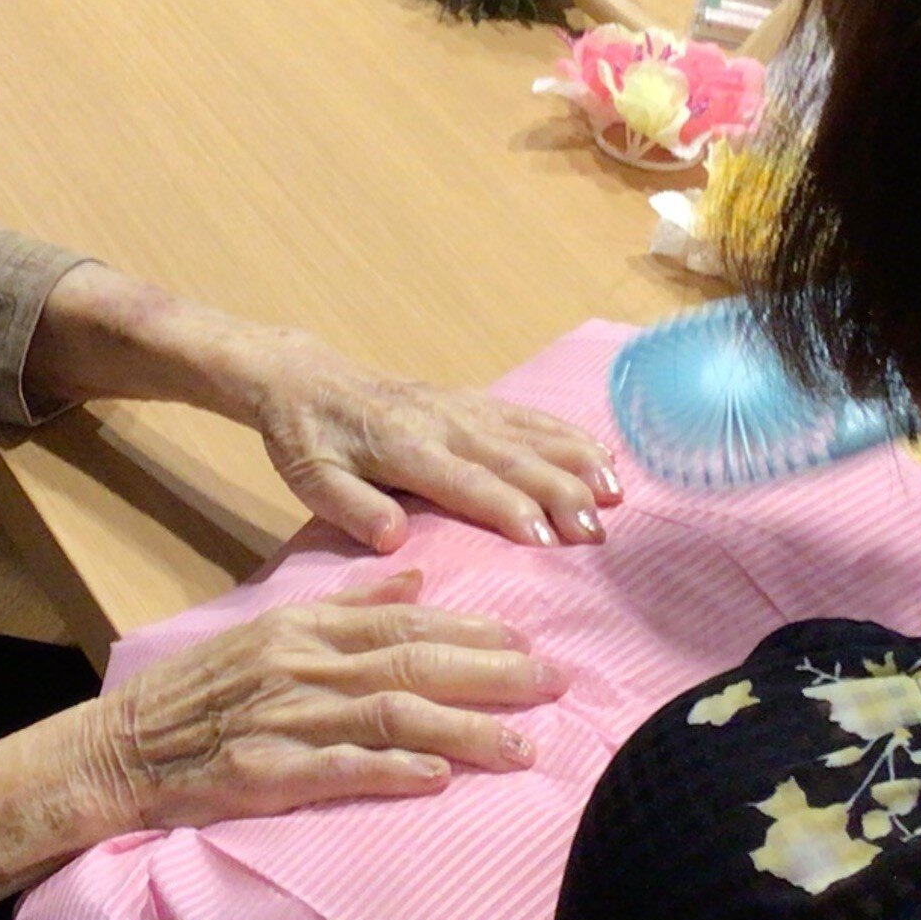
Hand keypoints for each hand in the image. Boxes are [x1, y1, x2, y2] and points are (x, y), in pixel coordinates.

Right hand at [79, 573, 560, 830]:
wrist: (119, 749)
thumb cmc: (200, 693)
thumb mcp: (268, 628)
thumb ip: (346, 605)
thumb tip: (416, 576)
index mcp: (302, 626)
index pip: (403, 621)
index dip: (473, 629)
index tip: (530, 639)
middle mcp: (299, 665)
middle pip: (413, 662)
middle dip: (492, 673)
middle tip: (556, 684)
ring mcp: (284, 719)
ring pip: (392, 715)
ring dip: (464, 730)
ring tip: (523, 745)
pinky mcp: (266, 772)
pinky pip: (341, 770)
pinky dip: (394, 770)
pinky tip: (439, 778)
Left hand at [238, 333, 621, 551]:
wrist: (303, 378)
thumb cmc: (307, 440)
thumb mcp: (311, 481)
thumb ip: (352, 509)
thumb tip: (393, 539)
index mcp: (405, 449)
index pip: (466, 483)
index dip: (509, 510)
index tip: (546, 540)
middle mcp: (443, 424)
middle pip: (513, 460)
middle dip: (561, 494)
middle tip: (598, 533)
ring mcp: (462, 407)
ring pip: (530, 434)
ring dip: (576, 462)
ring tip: (616, 493)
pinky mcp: (470, 400)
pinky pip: (527, 416)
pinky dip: (567, 434)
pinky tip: (600, 454)